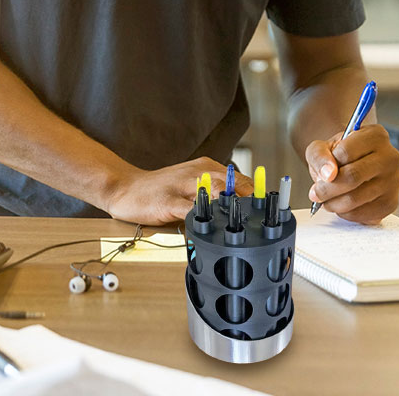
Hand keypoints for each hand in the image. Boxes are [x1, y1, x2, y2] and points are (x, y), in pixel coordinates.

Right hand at [103, 157, 253, 224]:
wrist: (125, 187)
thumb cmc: (162, 190)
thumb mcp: (193, 184)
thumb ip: (216, 193)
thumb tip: (246, 210)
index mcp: (207, 167)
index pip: (241, 180)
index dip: (258, 198)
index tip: (272, 215)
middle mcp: (197, 173)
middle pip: (233, 186)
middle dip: (252, 203)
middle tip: (267, 222)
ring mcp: (182, 186)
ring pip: (214, 193)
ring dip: (233, 208)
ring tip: (249, 224)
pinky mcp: (168, 201)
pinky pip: (189, 211)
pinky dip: (204, 221)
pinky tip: (214, 231)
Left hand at [305, 124, 398, 223]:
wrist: (351, 165)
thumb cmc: (337, 154)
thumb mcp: (321, 147)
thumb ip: (319, 155)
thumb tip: (328, 174)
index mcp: (375, 135)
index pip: (345, 153)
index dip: (328, 165)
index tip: (320, 172)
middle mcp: (390, 157)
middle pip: (353, 177)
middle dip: (327, 189)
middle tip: (315, 193)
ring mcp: (394, 181)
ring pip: (357, 198)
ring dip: (334, 203)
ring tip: (325, 199)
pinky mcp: (391, 203)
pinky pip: (365, 214)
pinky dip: (346, 213)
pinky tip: (340, 205)